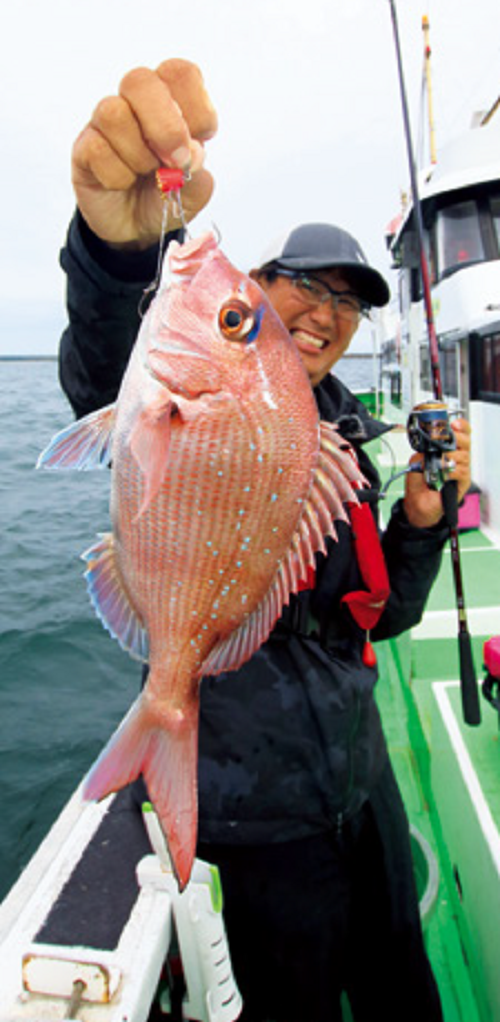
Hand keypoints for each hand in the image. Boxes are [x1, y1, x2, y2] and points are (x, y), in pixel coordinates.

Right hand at [72, 59, 217, 248]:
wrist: (135, 228)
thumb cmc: (164, 196)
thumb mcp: (193, 193)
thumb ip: (198, 175)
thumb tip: (191, 156)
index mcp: (170, 100)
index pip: (180, 74)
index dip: (196, 106)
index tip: (202, 139)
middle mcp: (134, 103)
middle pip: (139, 81)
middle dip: (165, 126)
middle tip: (176, 160)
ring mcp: (105, 122)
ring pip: (114, 114)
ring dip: (138, 155)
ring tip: (144, 174)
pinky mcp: (84, 146)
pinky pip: (96, 149)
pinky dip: (117, 176)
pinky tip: (122, 184)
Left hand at [403, 417, 471, 528]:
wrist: (418, 504)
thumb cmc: (419, 482)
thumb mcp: (416, 461)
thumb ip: (423, 451)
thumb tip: (429, 447)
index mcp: (447, 449)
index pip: (461, 433)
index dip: (460, 427)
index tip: (454, 425)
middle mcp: (456, 457)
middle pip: (466, 441)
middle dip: (456, 439)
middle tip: (445, 444)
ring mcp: (460, 469)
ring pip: (464, 456)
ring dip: (449, 458)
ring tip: (439, 464)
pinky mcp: (462, 482)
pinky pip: (462, 472)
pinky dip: (452, 472)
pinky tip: (444, 475)